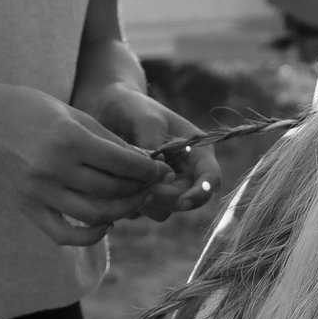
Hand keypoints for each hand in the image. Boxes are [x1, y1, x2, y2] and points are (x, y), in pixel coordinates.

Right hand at [0, 84, 170, 245]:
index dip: (149, 169)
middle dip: (141, 189)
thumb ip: (109, 141)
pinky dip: (91, 235)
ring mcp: (39, 192)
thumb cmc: (30, 109)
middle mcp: (54, 168)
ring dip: (123, 211)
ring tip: (133, 200)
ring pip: (95, 215)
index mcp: (68, 139)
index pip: (123, 164)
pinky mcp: (28, 208)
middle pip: (113, 190)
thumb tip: (146, 163)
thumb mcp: (74, 114)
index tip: (160, 169)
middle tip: (152, 184)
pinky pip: (65, 234)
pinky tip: (106, 223)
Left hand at [80, 85, 220, 220]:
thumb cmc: (132, 107)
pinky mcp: (144, 195)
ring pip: (163, 210)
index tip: (183, 200)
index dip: (200, 193)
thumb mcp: (146, 119)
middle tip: (142, 187)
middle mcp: (184, 173)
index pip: (210, 179)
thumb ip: (155, 145)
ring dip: (145, 202)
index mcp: (196, 151)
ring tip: (124, 178)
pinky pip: (140, 211)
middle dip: (165, 198)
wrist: (107, 110)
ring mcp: (164, 186)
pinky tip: (114, 181)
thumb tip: (160, 176)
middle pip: (185, 201)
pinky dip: (128, 202)